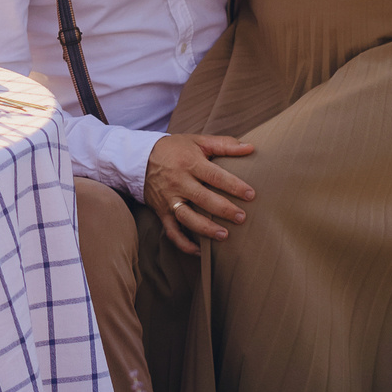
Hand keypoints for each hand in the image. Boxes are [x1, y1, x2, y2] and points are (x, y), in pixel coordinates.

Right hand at [143, 132, 254, 253]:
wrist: (140, 158)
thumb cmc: (175, 149)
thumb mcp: (198, 141)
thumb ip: (225, 144)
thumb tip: (251, 147)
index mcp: (189, 163)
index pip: (215, 176)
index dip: (234, 186)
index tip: (251, 195)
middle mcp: (178, 182)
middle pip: (203, 199)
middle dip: (224, 210)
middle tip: (242, 218)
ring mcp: (169, 199)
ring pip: (187, 217)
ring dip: (205, 229)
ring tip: (224, 236)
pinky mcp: (161, 212)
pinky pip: (171, 232)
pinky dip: (184, 244)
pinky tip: (200, 251)